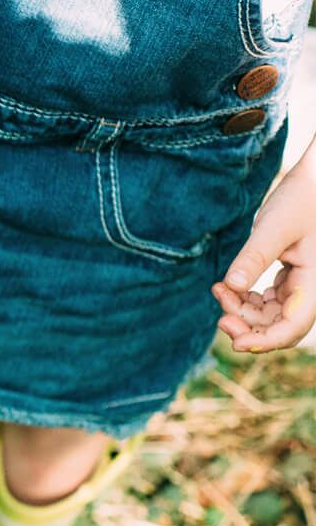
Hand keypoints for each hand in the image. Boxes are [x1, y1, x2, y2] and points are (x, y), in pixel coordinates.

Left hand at [213, 163, 315, 352]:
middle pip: (280, 326)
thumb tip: (232, 286)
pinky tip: (224, 287)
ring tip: (219, 291)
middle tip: (220, 317)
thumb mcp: (274, 228)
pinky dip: (245, 299)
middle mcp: (311, 289)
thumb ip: (254, 257)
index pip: (293, 326)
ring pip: (271, 315)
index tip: (235, 342)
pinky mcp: (290, 276)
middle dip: (249, 327)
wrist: (313, 183)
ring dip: (243, 311)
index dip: (265, 340)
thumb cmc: (301, 200)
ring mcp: (301, 284)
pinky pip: (267, 300)